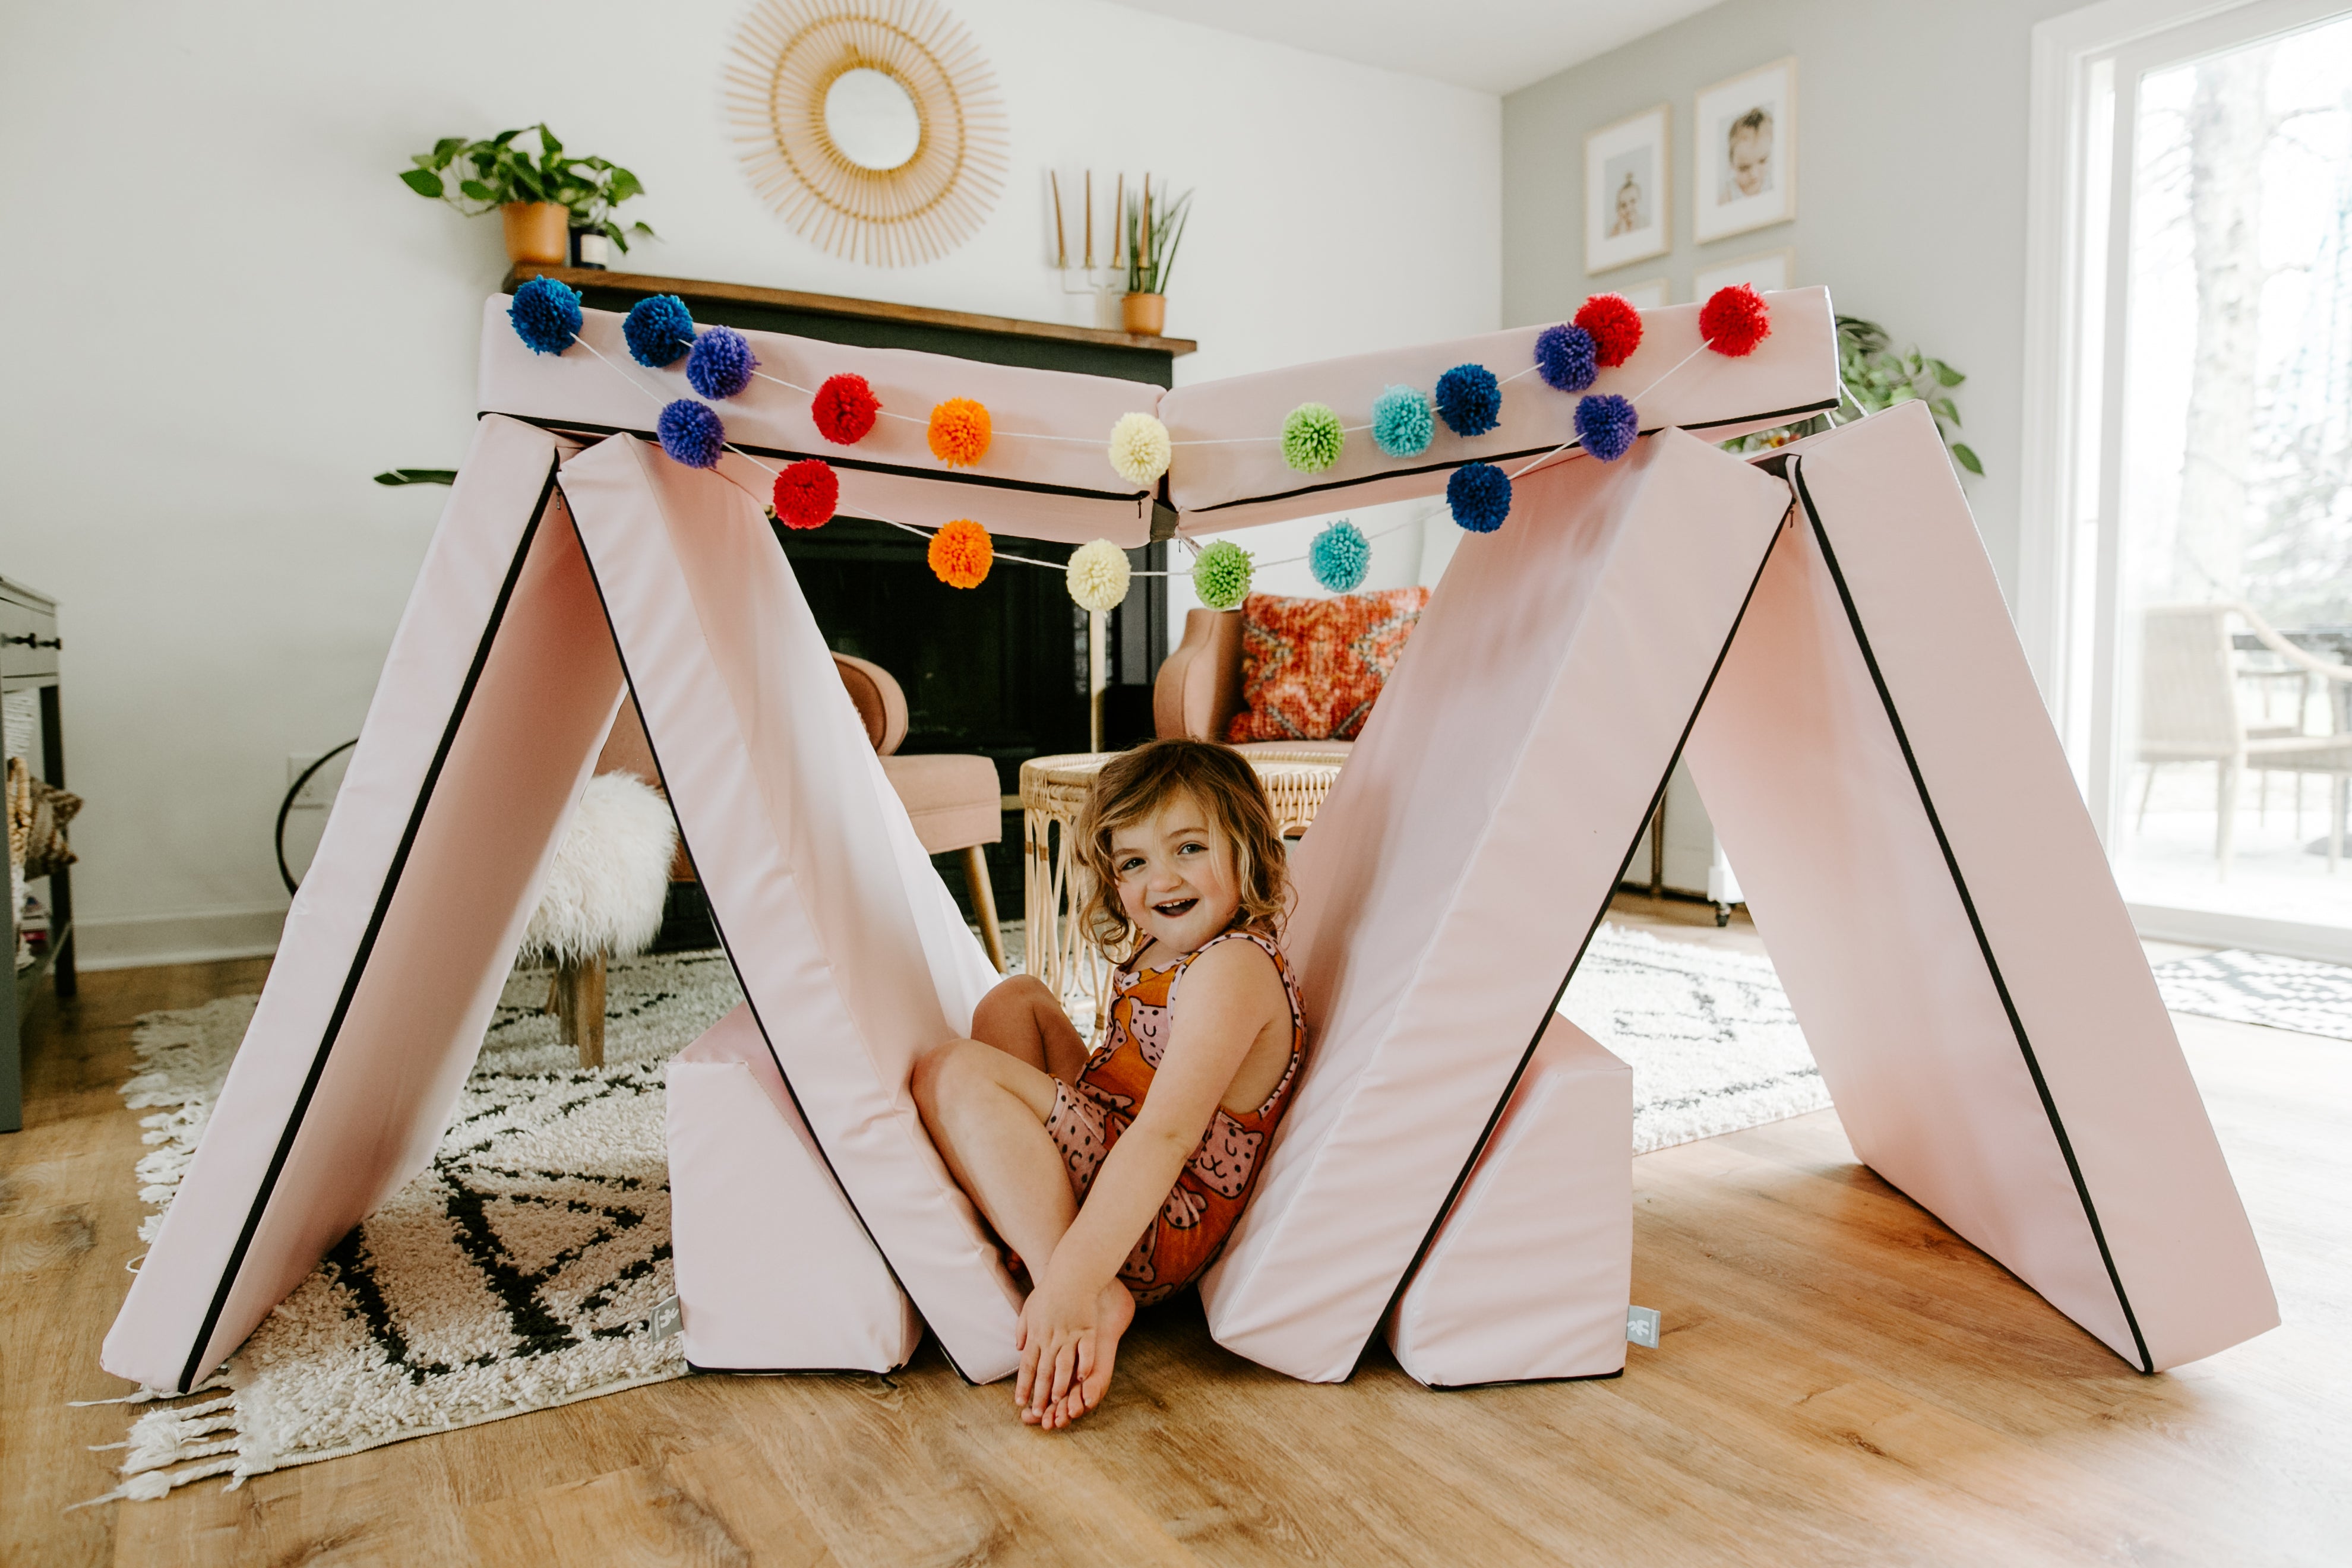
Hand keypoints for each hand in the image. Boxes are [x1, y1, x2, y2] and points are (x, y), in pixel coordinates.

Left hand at [1014, 1266, 1100, 1423]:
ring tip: (1058, 1402)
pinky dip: (1084, 1365)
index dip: (1023, 1384)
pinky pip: (1086, 1351)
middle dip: (1040, 1393)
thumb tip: (1019, 1348)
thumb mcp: (1029, 1308)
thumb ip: (1022, 1329)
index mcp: (1036, 1334)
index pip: (1027, 1365)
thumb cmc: (1050, 1291)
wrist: (1071, 1273)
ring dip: (1060, 1384)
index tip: (1019, 1401)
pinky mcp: (1087, 1329)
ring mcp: (1069, 1334)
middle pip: (1044, 1370)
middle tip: (1038, 1412)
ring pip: (1063, 1364)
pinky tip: (1083, 1379)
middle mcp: (1051, 1337)